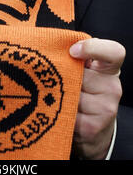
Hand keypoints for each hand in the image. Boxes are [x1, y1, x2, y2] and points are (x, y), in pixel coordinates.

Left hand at [70, 38, 124, 158]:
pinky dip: (60, 112)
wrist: (93, 130)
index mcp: (110, 69)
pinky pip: (67, 113)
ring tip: (65, 100)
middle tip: (65, 83)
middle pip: (79, 75)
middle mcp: (113, 87)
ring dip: (61, 96)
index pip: (113, 52)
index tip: (72, 51)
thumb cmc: (84, 91)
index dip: (92, 47)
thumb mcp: (85, 70)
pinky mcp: (93, 127)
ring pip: (71, 94)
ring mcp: (106, 108)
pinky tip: (65, 113)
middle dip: (66, 78)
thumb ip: (77, 55)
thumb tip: (60, 44)